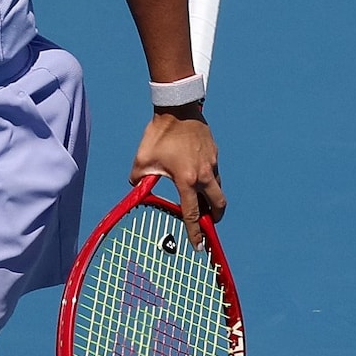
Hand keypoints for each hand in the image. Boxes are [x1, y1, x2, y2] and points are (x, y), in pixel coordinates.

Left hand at [130, 106, 224, 245]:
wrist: (178, 109)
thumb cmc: (158, 134)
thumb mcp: (142, 160)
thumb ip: (139, 180)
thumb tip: (137, 189)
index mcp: (186, 180)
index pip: (192, 213)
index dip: (195, 232)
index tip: (199, 246)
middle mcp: (204, 175)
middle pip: (218, 205)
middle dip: (214, 218)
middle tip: (207, 224)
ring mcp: (212, 164)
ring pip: (218, 189)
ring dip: (212, 199)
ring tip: (200, 201)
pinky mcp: (215, 154)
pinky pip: (215, 173)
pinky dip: (209, 181)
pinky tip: (197, 176)